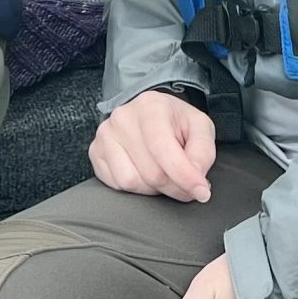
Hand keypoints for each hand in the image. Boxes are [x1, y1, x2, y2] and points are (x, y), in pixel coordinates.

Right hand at [89, 88, 217, 200]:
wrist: (150, 113)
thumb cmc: (175, 121)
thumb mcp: (200, 127)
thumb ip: (202, 152)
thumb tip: (196, 179)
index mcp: (150, 106)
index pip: (163, 149)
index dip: (184, 176)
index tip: (201, 192)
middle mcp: (122, 118)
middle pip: (151, 172)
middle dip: (175, 187)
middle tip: (187, 185)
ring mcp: (105, 135)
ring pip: (131, 182)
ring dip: (154, 189)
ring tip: (164, 175)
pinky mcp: (95, 152)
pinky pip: (116, 185)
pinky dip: (136, 188)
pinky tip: (145, 173)